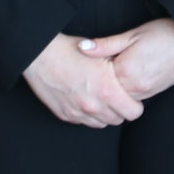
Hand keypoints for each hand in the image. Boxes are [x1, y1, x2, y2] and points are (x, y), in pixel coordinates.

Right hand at [21, 35, 143, 127]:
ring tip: (100, 98)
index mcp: (107, 89)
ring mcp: (78, 113)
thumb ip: (118, 68)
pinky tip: (85, 99)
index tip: (130, 96)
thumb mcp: (100, 53)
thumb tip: (131, 75)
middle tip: (115, 96)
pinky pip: (84, 122)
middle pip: (118, 120)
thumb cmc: (68, 49)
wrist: (38, 55)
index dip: (134, 104)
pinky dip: (88, 114)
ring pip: (102, 124)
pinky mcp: (66, 115)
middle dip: (120, 110)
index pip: (134, 112)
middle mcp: (93, 105)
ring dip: (104, 114)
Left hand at [74, 19, 173, 101]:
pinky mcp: (153, 93)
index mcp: (126, 71)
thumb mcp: (132, 35)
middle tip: (90, 72)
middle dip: (99, 83)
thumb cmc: (164, 34)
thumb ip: (106, 44)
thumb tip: (82, 48)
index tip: (83, 64)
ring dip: (112, 88)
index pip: (99, 78)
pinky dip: (124, 90)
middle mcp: (135, 87)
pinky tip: (122, 78)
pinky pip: (132, 98)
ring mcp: (145, 93)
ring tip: (108, 72)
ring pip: (119, 98)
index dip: (90, 71)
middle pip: (107, 92)